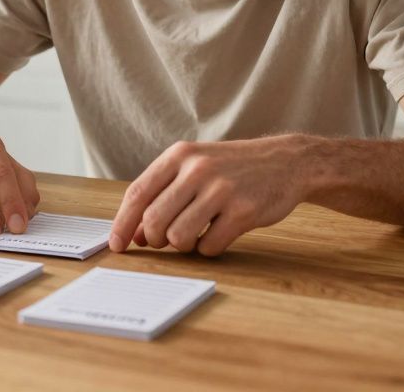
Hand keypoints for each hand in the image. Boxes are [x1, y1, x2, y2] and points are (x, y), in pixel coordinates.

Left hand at [109, 135, 316, 255]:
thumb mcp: (194, 167)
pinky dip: (209, 248)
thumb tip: (136, 235)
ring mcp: (222, 189)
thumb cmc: (232, 168)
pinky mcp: (244, 211)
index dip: (122, 224)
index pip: (137, 194)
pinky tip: (219, 233)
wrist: (286, 161)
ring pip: (179, 237)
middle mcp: (197, 169)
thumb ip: (163, 194)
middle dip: (155, 239)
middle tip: (166, 240)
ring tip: (196, 234)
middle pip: (154, 220)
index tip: (116, 246)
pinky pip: (209, 246)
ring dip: (183, 245)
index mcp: (180, 155)